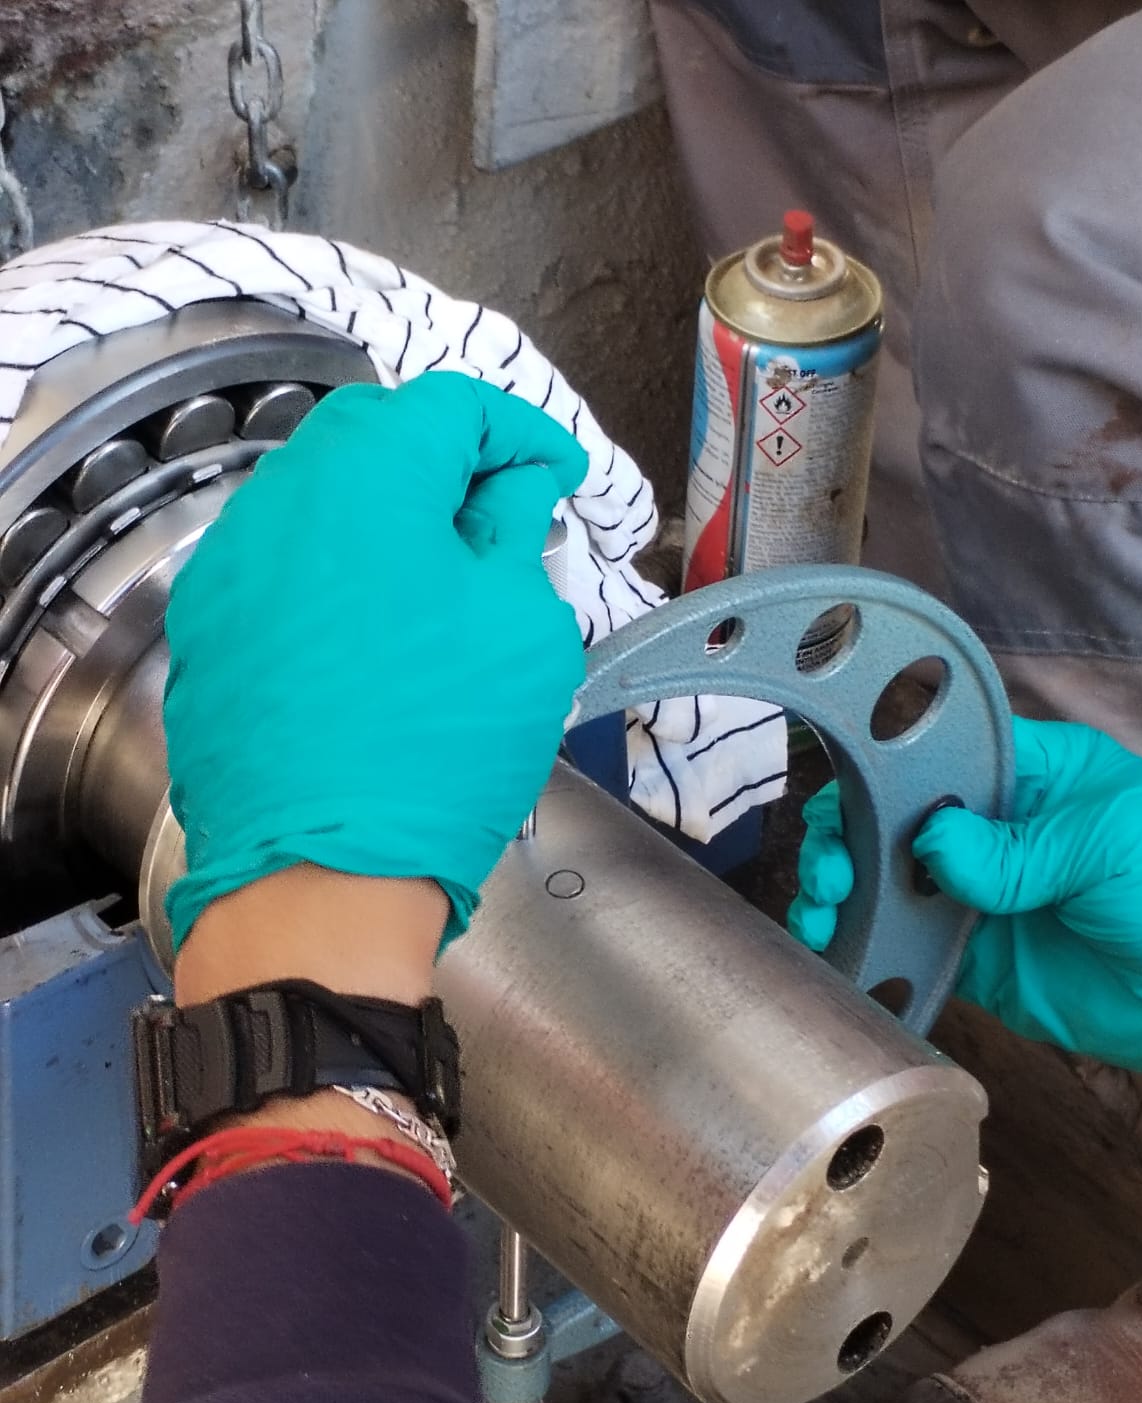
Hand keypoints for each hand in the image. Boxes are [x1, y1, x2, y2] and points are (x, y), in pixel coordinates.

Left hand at [163, 373, 587, 952]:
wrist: (321, 878)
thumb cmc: (435, 750)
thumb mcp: (521, 627)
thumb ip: (516, 529)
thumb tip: (513, 489)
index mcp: (365, 478)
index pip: (452, 406)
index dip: (520, 434)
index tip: (555, 476)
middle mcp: (277, 505)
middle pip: (374, 437)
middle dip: (448, 464)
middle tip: (505, 519)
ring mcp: (229, 571)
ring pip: (321, 505)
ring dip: (388, 520)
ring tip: (446, 584)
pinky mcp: (208, 635)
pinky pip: (284, 571)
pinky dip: (338, 576)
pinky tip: (380, 636)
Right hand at [788, 717, 1141, 1081]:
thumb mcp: (1111, 841)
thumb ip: (1017, 846)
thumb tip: (931, 841)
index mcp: (1031, 777)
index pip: (937, 756)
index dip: (882, 772)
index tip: (845, 798)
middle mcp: (996, 833)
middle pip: (896, 823)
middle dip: (849, 838)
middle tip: (834, 872)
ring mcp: (983, 898)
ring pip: (891, 887)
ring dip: (845, 895)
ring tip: (824, 913)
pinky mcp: (980, 962)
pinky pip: (912, 953)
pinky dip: (871, 953)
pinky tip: (843, 954)